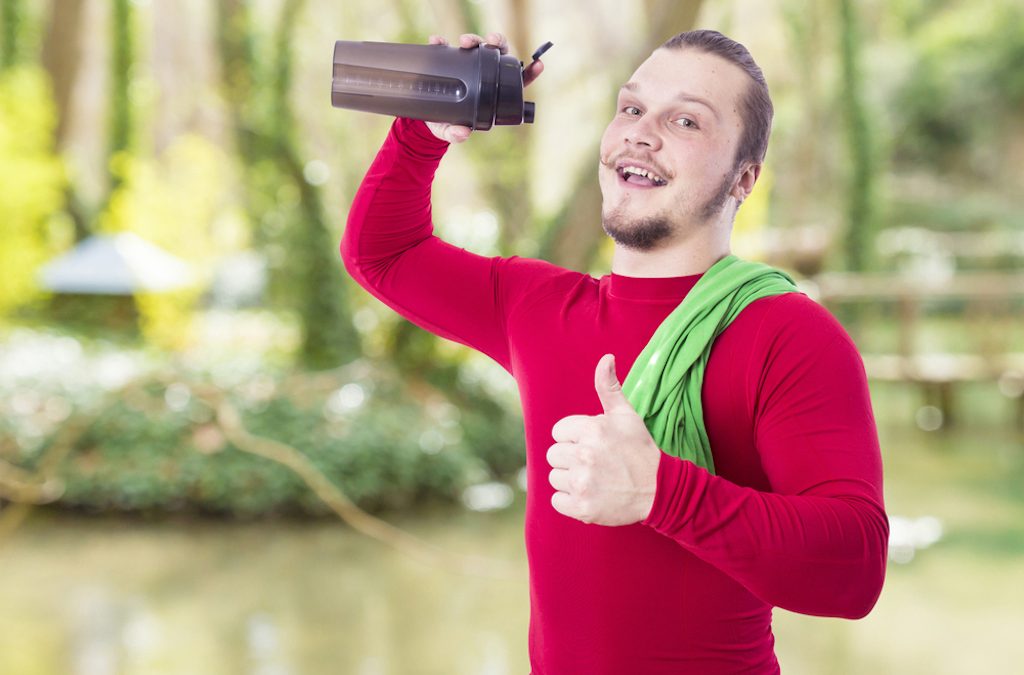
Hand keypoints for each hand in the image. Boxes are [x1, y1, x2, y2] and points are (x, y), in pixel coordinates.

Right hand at [424, 31, 544, 143]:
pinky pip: (447, 47)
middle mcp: (485, 75)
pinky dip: (442, 43)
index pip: (516, 80)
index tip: (539, 65)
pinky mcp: (449, 60)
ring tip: (465, 42)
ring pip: (478, 46)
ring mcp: (467, 65)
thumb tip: (463, 133)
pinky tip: (437, 42)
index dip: (529, 73)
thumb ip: (456, 135)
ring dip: (474, 39)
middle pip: (499, 54)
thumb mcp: (450, 132)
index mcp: (494, 92)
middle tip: (491, 41)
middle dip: (498, 43)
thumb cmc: (446, 125)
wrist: (426, 119)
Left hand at [547, 354, 661, 525]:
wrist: (659, 490)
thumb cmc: (639, 449)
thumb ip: (609, 386)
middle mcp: (584, 455)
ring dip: (570, 480)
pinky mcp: (582, 508)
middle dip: (570, 458)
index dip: (574, 438)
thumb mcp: (626, 415)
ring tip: (594, 479)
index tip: (592, 445)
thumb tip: (606, 358)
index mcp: (592, 429)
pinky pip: (556, 501)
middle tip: (594, 463)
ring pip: (555, 478)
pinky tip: (589, 494)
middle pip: (553, 455)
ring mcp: (583, 483)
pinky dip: (569, 501)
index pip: (558, 432)